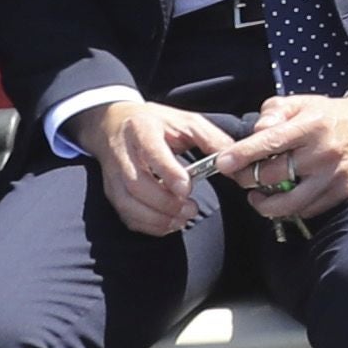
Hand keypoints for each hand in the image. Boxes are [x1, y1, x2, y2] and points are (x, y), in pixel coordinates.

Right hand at [81, 95, 244, 237]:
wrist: (113, 124)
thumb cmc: (157, 124)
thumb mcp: (187, 122)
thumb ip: (213, 140)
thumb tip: (236, 164)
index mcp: (143, 129)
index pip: (152, 152)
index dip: (168, 172)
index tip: (187, 189)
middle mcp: (123, 153)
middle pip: (137, 184)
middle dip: (165, 203)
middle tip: (191, 210)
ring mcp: (113, 174)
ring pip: (127, 203)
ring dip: (156, 218)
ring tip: (182, 220)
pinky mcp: (111, 191)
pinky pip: (126, 215)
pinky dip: (147, 225)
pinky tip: (168, 224)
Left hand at [217, 91, 347, 226]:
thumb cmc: (329, 115)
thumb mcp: (301, 102)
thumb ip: (273, 112)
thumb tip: (257, 131)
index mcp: (312, 125)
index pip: (270, 142)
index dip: (243, 155)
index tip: (223, 163)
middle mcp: (324, 152)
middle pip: (275, 176)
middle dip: (249, 179)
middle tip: (240, 177)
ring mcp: (336, 175)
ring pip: (290, 203)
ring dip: (266, 204)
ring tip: (257, 196)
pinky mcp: (345, 191)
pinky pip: (309, 209)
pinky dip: (291, 208)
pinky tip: (283, 199)